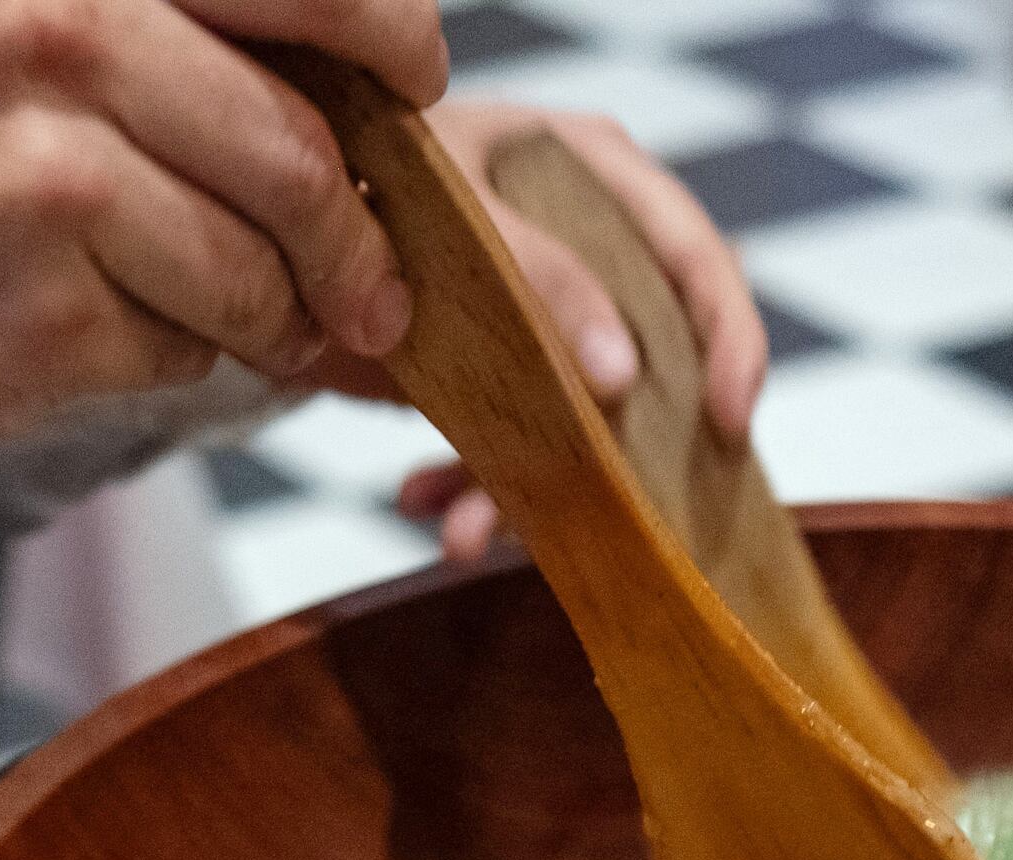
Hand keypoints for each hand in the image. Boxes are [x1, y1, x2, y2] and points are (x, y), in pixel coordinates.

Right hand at [0, 0, 452, 569]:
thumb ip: (137, 20)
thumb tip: (338, 72)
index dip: (388, 36)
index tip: (412, 86)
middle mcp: (59, 23)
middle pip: (298, 140)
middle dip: (354, 231)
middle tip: (368, 282)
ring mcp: (52, 166)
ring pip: (256, 258)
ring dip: (271, 315)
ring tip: (241, 326)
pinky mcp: (46, 299)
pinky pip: (185, 343)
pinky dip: (174, 360)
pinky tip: (99, 338)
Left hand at [340, 100, 769, 561]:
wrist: (282, 219)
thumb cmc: (371, 176)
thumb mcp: (458, 216)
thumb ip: (540, 275)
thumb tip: (625, 374)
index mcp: (596, 173)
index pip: (697, 256)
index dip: (731, 341)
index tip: (728, 423)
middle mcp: (585, 244)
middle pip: (650, 364)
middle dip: (613, 454)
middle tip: (605, 518)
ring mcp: (542, 315)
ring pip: (574, 424)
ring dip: (519, 491)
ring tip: (463, 533)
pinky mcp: (496, 373)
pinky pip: (506, 445)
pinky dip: (464, 485)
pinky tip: (422, 503)